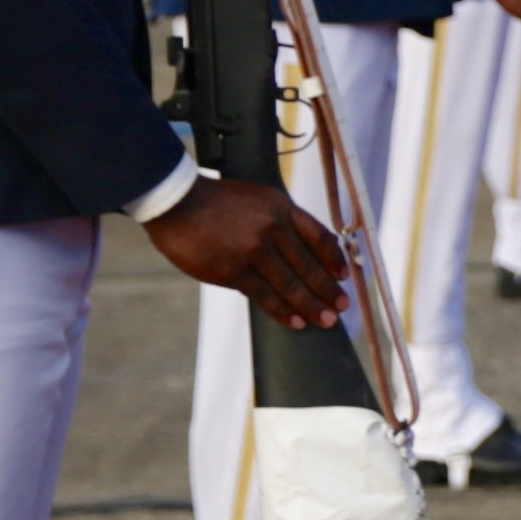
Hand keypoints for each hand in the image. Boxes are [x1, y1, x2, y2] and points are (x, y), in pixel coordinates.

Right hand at [147, 172, 347, 327]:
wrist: (176, 202)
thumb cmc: (215, 201)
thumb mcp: (258, 198)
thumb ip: (280, 220)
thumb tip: (299, 250)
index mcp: (282, 207)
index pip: (320, 237)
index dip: (335, 259)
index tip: (344, 275)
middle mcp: (274, 228)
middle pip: (310, 265)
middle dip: (329, 289)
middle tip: (342, 306)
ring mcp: (255, 251)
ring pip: (291, 284)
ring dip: (312, 305)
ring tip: (328, 319)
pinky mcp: (234, 271)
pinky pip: (265, 296)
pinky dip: (284, 311)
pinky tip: (297, 321)